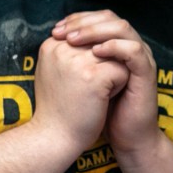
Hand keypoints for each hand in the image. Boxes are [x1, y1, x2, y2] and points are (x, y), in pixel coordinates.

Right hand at [30, 35, 129, 151]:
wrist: (54, 139)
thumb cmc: (58, 108)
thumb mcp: (55, 72)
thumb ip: (68, 52)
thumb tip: (90, 35)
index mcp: (51, 44)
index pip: (87, 34)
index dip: (94, 56)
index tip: (82, 80)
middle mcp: (62, 47)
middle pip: (103, 42)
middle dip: (105, 63)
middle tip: (90, 90)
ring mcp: (77, 60)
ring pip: (115, 55)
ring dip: (112, 74)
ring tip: (96, 94)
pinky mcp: (93, 75)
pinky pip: (121, 70)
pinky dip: (118, 87)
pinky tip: (102, 101)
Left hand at [53, 11, 160, 155]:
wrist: (127, 137)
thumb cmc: (103, 111)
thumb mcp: (83, 80)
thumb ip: (75, 59)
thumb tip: (52, 41)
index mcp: (117, 46)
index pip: (99, 18)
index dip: (77, 19)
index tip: (55, 30)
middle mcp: (131, 47)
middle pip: (110, 18)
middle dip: (83, 22)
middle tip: (62, 32)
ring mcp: (141, 58)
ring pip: (122, 28)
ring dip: (96, 31)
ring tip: (74, 40)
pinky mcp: (147, 72)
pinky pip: (133, 51)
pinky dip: (114, 47)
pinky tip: (95, 53)